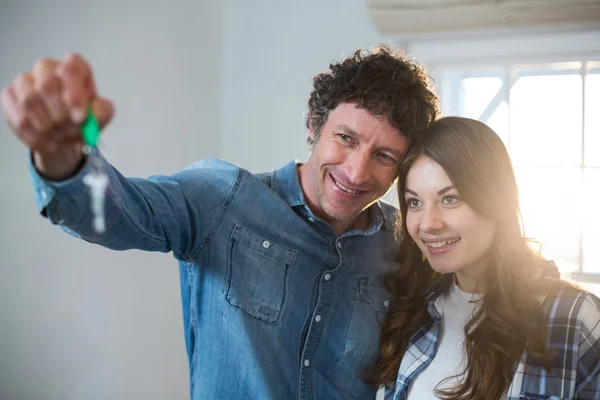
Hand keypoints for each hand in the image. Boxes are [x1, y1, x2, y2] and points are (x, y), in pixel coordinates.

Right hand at [1, 53, 113, 179]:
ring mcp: (25, 80)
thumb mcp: (101, 116)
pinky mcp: (10, 96)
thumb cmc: (83, 118)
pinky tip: (47, 143)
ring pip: (29, 100)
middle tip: (69, 130)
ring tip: (60, 138)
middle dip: (60, 114)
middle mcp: (48, 68)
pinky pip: (17, 116)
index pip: (71, 66)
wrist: (65, 134)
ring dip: (47, 126)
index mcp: (75, 67)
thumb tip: (93, 112)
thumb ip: (103, 111)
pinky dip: (34, 136)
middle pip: (47, 83)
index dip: (74, 91)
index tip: (81, 116)